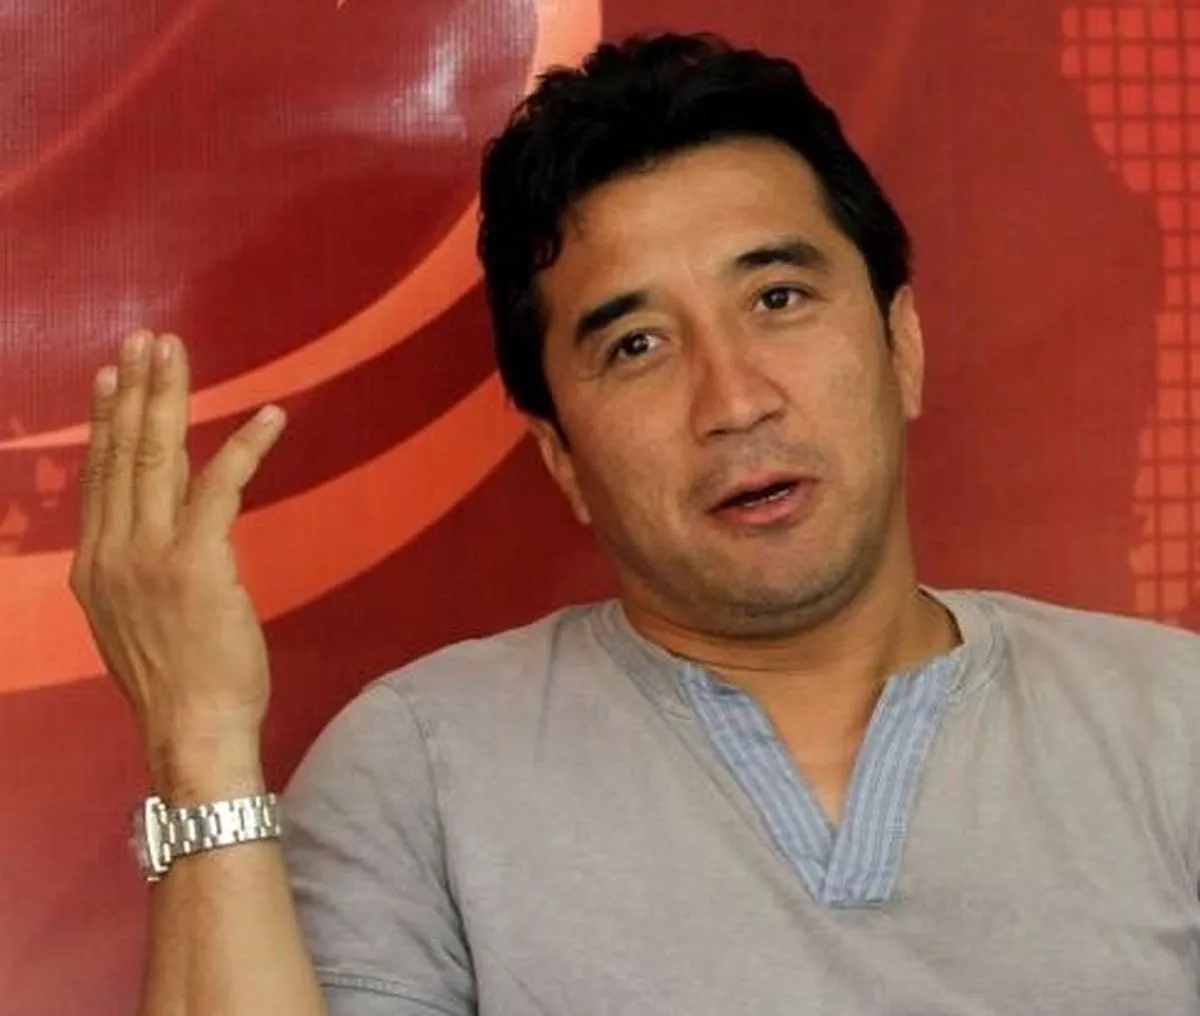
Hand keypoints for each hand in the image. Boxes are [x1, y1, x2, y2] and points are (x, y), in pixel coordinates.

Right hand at [70, 331, 287, 796]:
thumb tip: (158, 534)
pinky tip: (270, 416)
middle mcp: (110, 552)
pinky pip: (220, 487)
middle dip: (132, 390)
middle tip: (144, 342)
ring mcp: (148, 555)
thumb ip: (140, 571)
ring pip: (155, 457)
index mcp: (94, 566)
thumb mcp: (137, 622)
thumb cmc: (177, 686)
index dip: (105, 423)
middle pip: (120, 453)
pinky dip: (247, 448)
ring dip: (168, 398)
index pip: (99, 478)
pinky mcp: (196, 562)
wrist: (191, 731)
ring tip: (173, 352)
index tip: (109, 379)